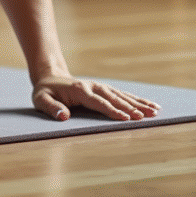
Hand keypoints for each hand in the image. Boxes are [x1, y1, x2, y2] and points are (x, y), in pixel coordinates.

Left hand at [33, 75, 160, 121]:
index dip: (112, 110)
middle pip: (115, 98)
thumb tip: (64, 116)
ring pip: (121, 95)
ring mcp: (99, 87)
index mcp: (79, 90)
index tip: (126, 118)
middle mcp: (92, 86)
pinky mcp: (103, 89)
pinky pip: (122, 94)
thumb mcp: (41, 100)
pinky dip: (136, 99)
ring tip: (155, 111)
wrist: (49, 78)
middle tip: (146, 117)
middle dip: (131, 108)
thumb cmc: (44, 92)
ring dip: (138, 103)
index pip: (98, 102)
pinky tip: (149, 105)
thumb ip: (51, 108)